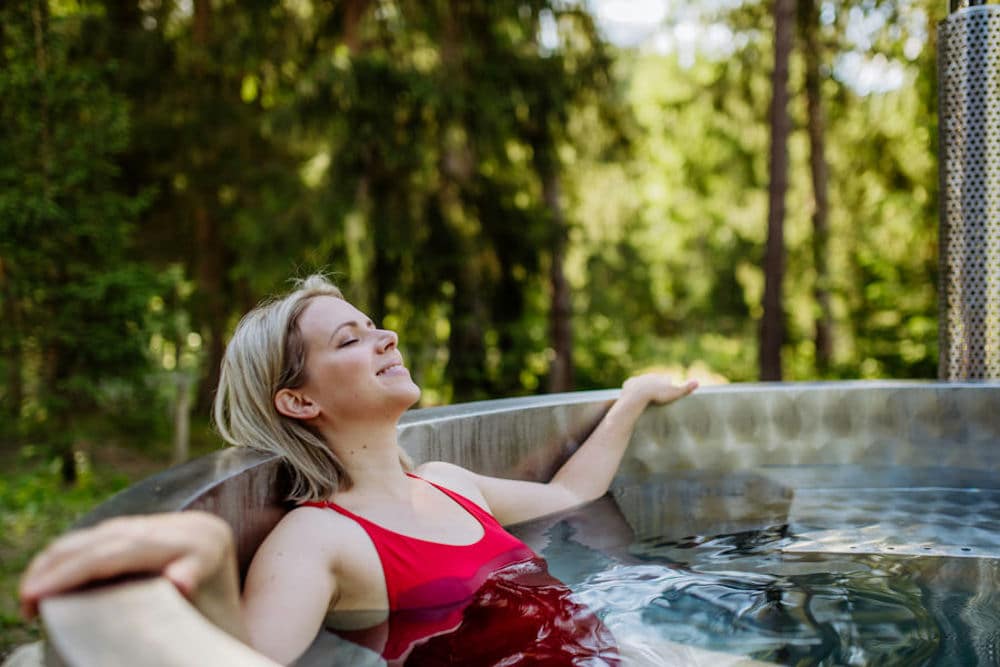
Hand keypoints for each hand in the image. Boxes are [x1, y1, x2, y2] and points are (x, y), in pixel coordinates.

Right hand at [20, 511, 236, 619]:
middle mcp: (194, 528)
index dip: (82, 571)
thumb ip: (180, 589)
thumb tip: (178, 581)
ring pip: (109, 534)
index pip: (129, 553)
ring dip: (65, 557)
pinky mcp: (163, 532)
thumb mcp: (196, 623)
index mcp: (205, 547)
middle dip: (64, 566)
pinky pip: (113, 536)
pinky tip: (51, 571)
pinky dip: (80, 552)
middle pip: (115, 541)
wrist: (244, 630)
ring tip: (31, 589)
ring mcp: (178, 526)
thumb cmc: (214, 639)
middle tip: (28, 596)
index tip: (45, 594)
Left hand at [621, 372, 697, 407]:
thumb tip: (698, 382)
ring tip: (645, 396)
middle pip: (654, 380)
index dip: (668, 384)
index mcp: (661, 377)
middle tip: (656, 394)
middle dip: (655, 385)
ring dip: (643, 387)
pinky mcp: (629, 383)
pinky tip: (633, 394)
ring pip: (642, 382)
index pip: (667, 379)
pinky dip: (632, 389)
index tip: (668, 391)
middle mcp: (650, 375)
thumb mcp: (674, 393)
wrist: (638, 395)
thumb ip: (686, 388)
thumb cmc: (658, 395)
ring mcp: (639, 379)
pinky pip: (631, 385)